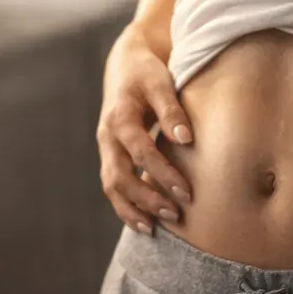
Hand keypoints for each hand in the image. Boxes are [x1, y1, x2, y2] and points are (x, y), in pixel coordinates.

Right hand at [96, 23, 193, 233]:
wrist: (125, 65)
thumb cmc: (147, 73)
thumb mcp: (160, 82)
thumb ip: (172, 110)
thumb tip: (186, 139)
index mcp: (120, 117)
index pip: (140, 152)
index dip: (162, 174)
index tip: (186, 192)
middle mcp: (107, 136)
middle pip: (120, 176)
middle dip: (146, 198)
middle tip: (175, 214)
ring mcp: (106, 147)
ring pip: (111, 186)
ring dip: (131, 209)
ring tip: (154, 228)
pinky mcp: (110, 155)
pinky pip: (112, 186)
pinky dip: (125, 207)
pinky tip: (144, 223)